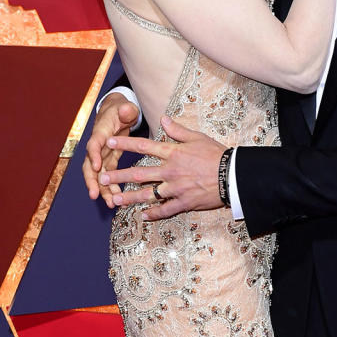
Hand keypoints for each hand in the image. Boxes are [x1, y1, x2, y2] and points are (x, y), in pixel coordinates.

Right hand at [83, 93, 137, 207]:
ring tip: (111, 204)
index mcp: (101, 133)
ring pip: (97, 176)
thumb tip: (125, 109)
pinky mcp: (108, 162)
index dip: (94, 155)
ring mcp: (101, 156)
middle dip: (92, 181)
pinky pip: (107, 178)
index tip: (97, 167)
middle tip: (95, 195)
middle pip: (89, 166)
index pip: (94, 144)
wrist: (117, 113)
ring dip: (102, 190)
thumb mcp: (125, 108)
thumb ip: (126, 110)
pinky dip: (111, 189)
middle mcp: (97, 147)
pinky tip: (117, 200)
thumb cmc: (121, 110)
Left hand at [109, 116, 224, 219]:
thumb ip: (177, 130)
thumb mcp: (197, 137)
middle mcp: (170, 171)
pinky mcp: (184, 202)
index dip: (125, 144)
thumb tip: (163, 119)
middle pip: (139, 174)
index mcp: (173, 153)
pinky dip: (154, 213)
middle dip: (119, 176)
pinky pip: (166, 209)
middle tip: (103, 178)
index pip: (144, 147)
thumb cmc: (216, 154)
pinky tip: (143, 216)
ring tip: (115, 200)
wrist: (233, 174)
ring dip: (130, 198)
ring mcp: (176, 188)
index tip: (109, 142)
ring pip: (148, 194)